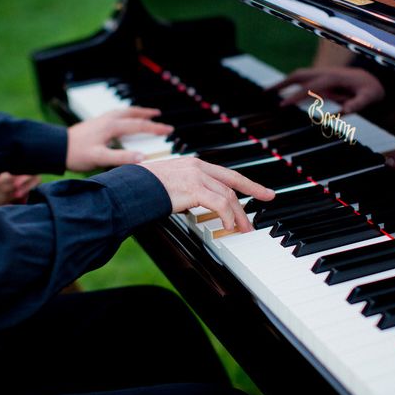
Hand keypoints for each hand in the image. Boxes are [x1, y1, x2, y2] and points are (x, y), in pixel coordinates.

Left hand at [66, 107, 172, 171]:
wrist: (55, 148)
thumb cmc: (76, 154)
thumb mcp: (100, 158)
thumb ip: (121, 158)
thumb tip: (142, 157)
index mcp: (112, 127)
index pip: (139, 126)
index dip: (155, 128)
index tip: (168, 129)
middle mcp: (107, 120)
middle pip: (132, 114)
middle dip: (148, 114)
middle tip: (160, 115)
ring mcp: (100, 120)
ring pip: (123, 112)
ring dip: (136, 111)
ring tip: (145, 113)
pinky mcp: (95, 123)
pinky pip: (115, 114)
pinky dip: (124, 114)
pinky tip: (122, 119)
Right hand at [140, 157, 274, 231]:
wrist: (131, 188)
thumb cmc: (145, 190)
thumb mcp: (172, 187)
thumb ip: (189, 192)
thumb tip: (201, 205)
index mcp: (194, 164)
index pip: (228, 175)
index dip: (249, 184)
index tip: (264, 192)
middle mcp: (198, 167)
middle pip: (232, 185)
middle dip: (250, 198)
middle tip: (258, 214)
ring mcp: (196, 175)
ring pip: (228, 196)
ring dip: (238, 215)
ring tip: (243, 229)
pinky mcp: (193, 187)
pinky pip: (219, 203)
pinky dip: (227, 216)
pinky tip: (229, 225)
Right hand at [269, 66, 384, 112]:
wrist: (373, 80)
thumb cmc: (370, 90)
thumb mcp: (369, 98)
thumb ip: (358, 104)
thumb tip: (346, 111)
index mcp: (334, 78)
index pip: (309, 87)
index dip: (295, 96)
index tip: (282, 105)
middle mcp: (325, 73)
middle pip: (298, 76)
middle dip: (281, 83)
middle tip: (265, 93)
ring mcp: (322, 74)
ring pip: (298, 76)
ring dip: (282, 83)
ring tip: (267, 92)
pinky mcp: (320, 79)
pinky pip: (302, 80)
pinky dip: (289, 84)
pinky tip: (280, 93)